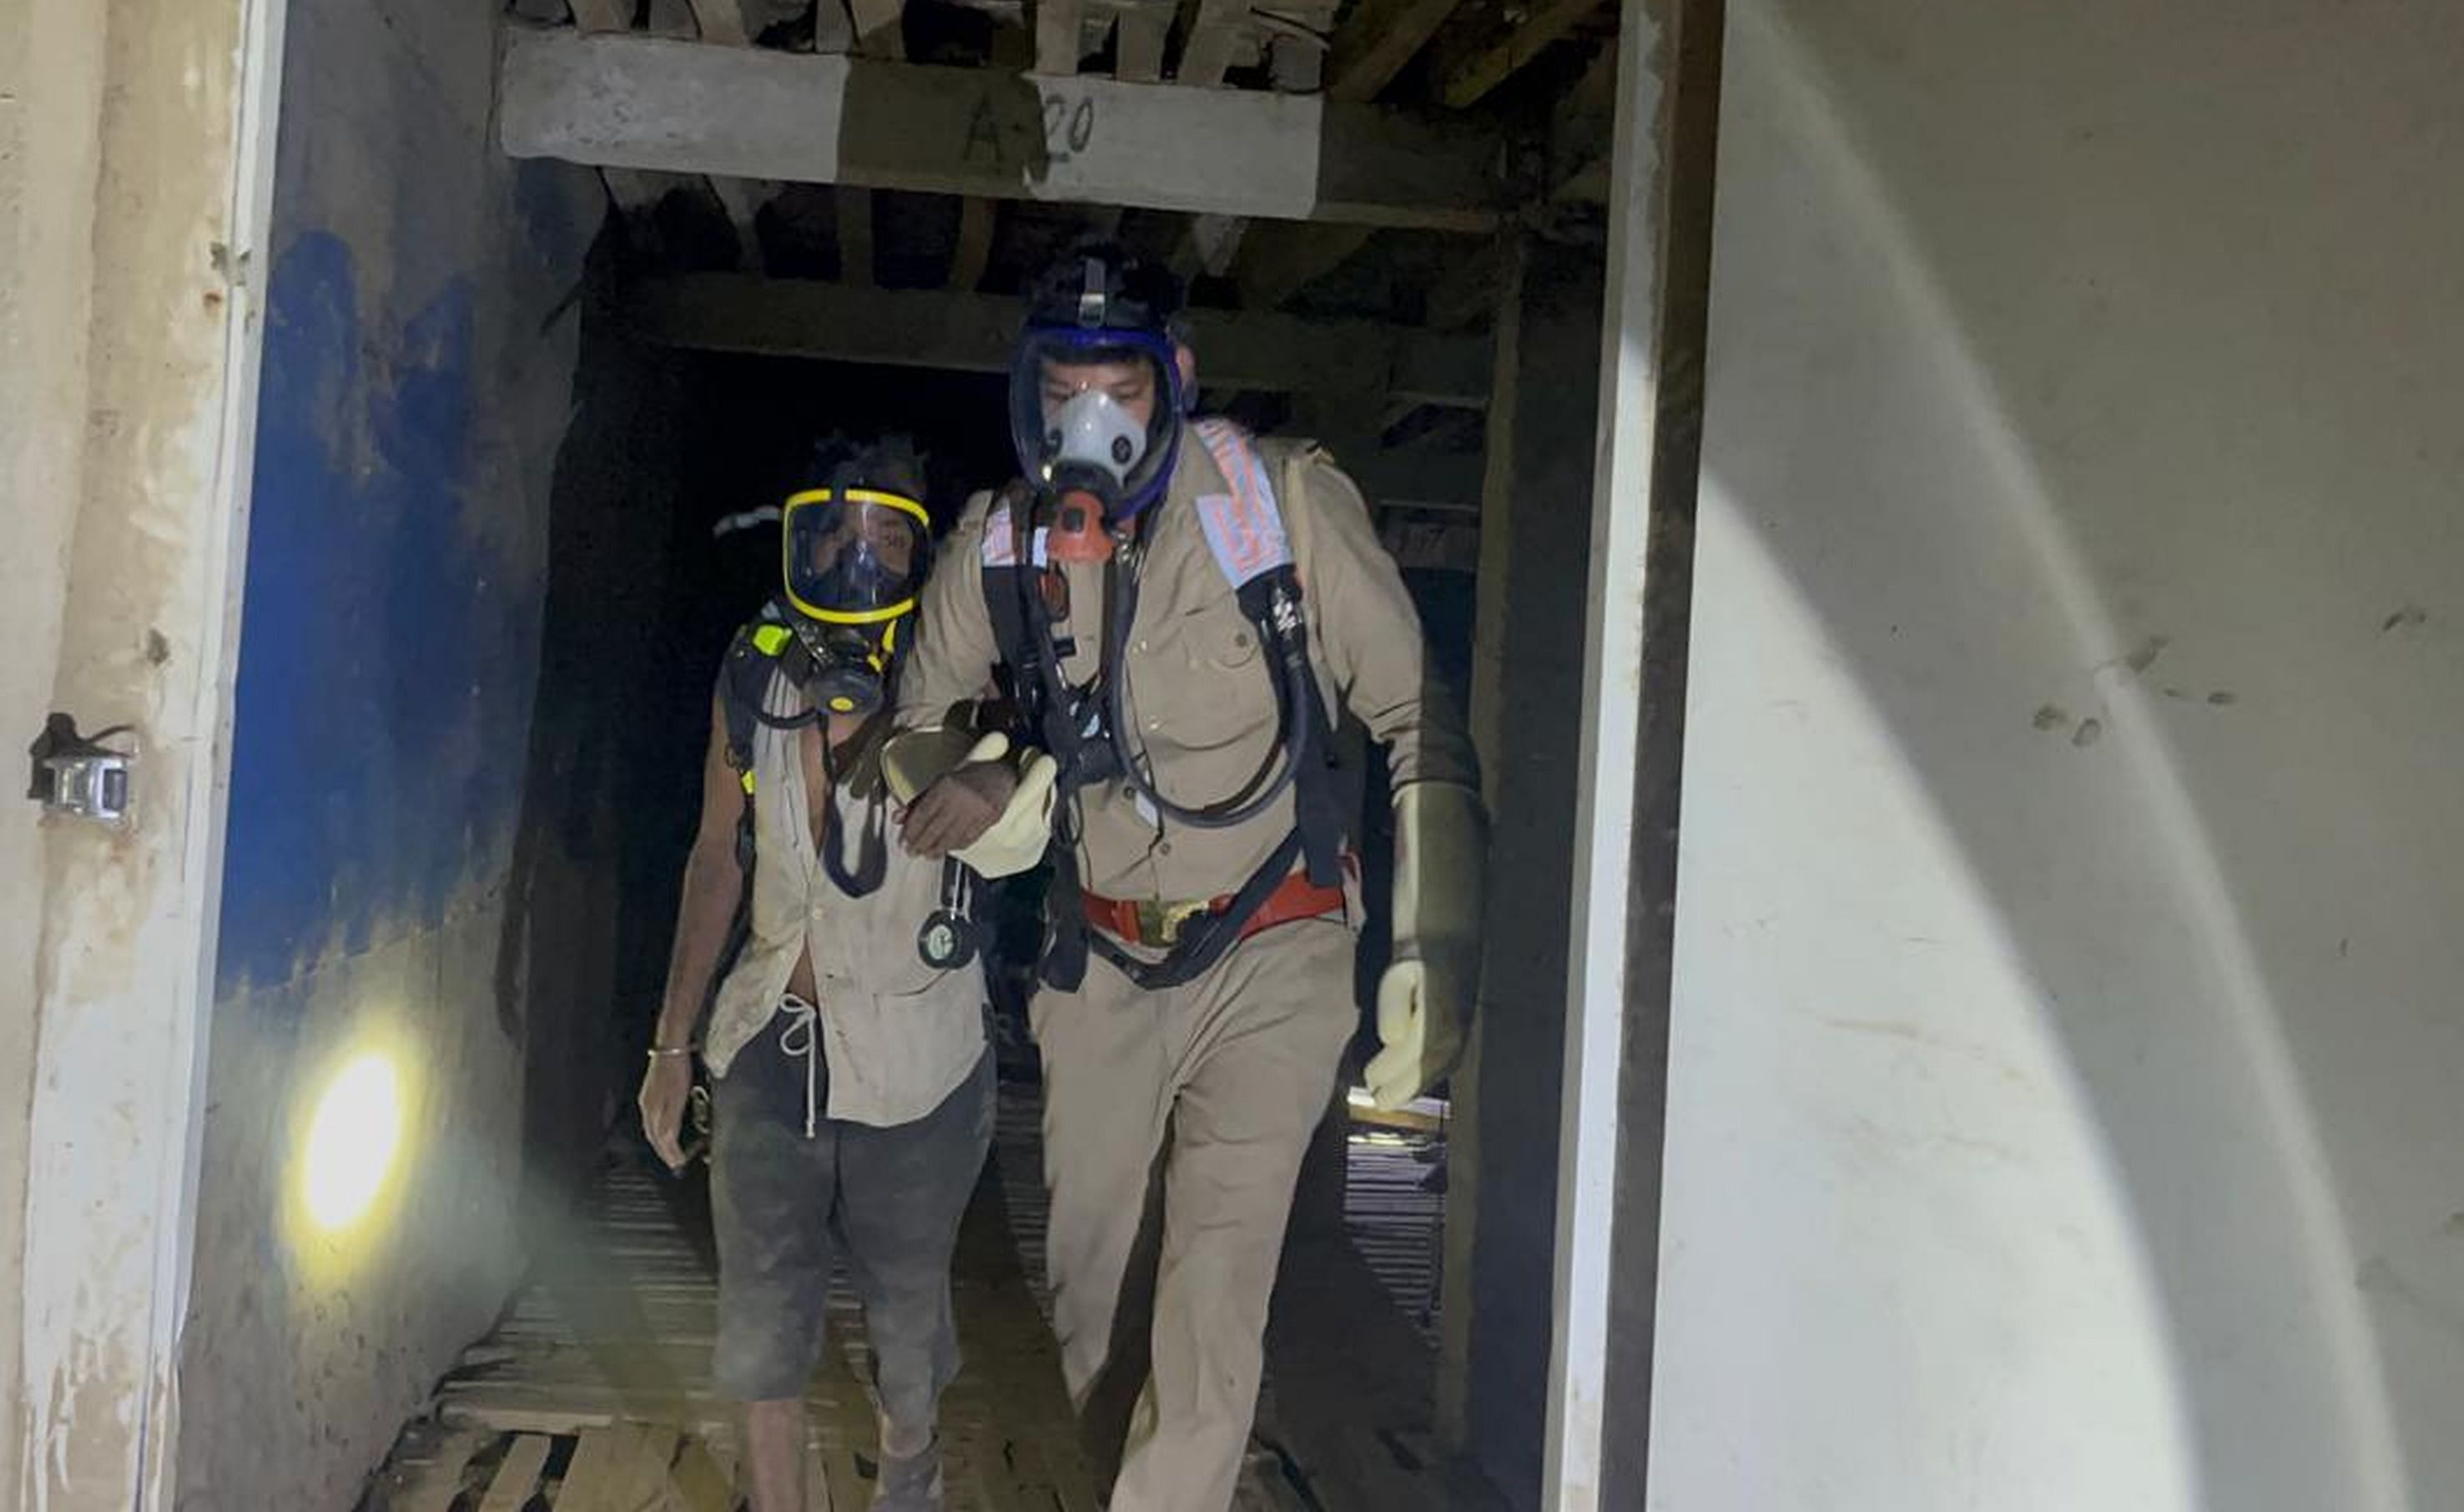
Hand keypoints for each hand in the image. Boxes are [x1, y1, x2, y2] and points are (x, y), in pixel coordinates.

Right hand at [638, 1054, 694, 1170]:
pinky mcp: (651, 1093)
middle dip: (664, 1152)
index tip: (678, 1164)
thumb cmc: (677, 1070)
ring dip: (660, 1142)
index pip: (661, 1139)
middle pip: (654, 1136)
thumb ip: (670, 1118)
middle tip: (674, 1163)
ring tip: (669, 1152)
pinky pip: (653, 1119)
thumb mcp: (678, 1095)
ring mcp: (648, 1100)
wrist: (670, 1046)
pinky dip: (659, 1130)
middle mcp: (647, 1107)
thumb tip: (666, 1140)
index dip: (670, 1153)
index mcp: (654, 1110)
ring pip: (652, 1128)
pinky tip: (663, 1129)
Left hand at [899, 759, 1020, 857]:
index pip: (923, 814)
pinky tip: (947, 849)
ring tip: (928, 854)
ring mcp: (976, 810)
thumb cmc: (966, 779)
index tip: (903, 841)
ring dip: (936, 850)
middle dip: (921, 844)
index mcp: (945, 786)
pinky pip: (967, 840)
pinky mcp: (988, 820)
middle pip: (935, 829)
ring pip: (951, 838)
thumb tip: (897, 819)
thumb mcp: (939, 783)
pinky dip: (954, 847)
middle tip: (912, 852)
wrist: (999, 776)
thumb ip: (918, 801)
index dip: (911, 831)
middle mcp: (960, 798)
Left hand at [1364, 955, 1469, 1111]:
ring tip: (1395, 1096)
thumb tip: (1390, 1039)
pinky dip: (1432, 1072)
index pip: (1414, 1057)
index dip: (1393, 1074)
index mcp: (1440, 1018)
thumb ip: (1393, 1004)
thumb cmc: (1419, 948)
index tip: (1369, 1082)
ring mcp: (1464, 1026)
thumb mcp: (1398, 971)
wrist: (1451, 928)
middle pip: (1430, 1068)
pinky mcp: (1464, 1022)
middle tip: (1379, 1100)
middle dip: (1405, 1088)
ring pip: (1442, 1065)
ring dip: (1419, 1084)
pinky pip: (1450, 1056)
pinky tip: (1418, 1076)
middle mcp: (1457, 1027)